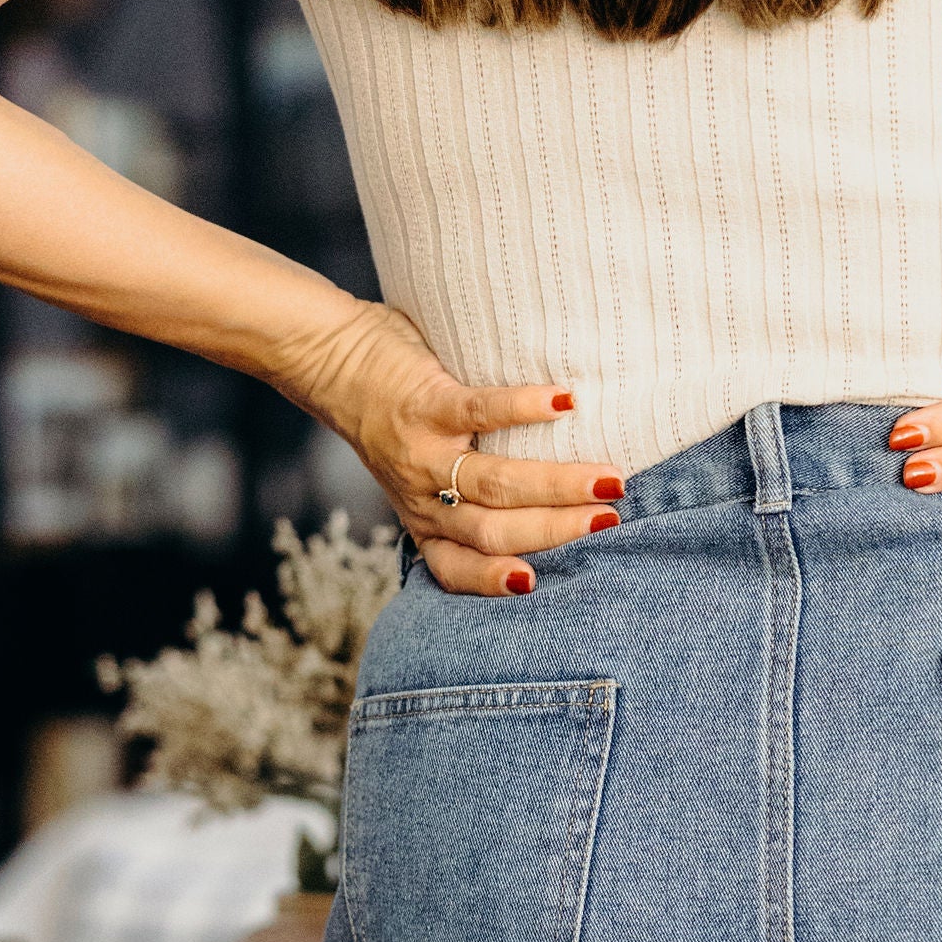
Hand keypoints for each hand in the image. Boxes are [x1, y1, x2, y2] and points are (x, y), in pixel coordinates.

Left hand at [282, 298, 622, 594]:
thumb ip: (465, 498)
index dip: (495, 583)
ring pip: (496, 486)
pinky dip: (524, 409)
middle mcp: (422, 497)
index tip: (540, 583)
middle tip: (611, 519)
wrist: (330, 358)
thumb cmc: (391, 416)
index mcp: (424, 522)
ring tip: (609, 478)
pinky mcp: (424, 404)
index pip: (457, 571)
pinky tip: (564, 404)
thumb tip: (550, 506)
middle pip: (495, 533)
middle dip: (557, 531)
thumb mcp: (418, 476)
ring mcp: (423, 453)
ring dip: (557, 485)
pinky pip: (479, 412)